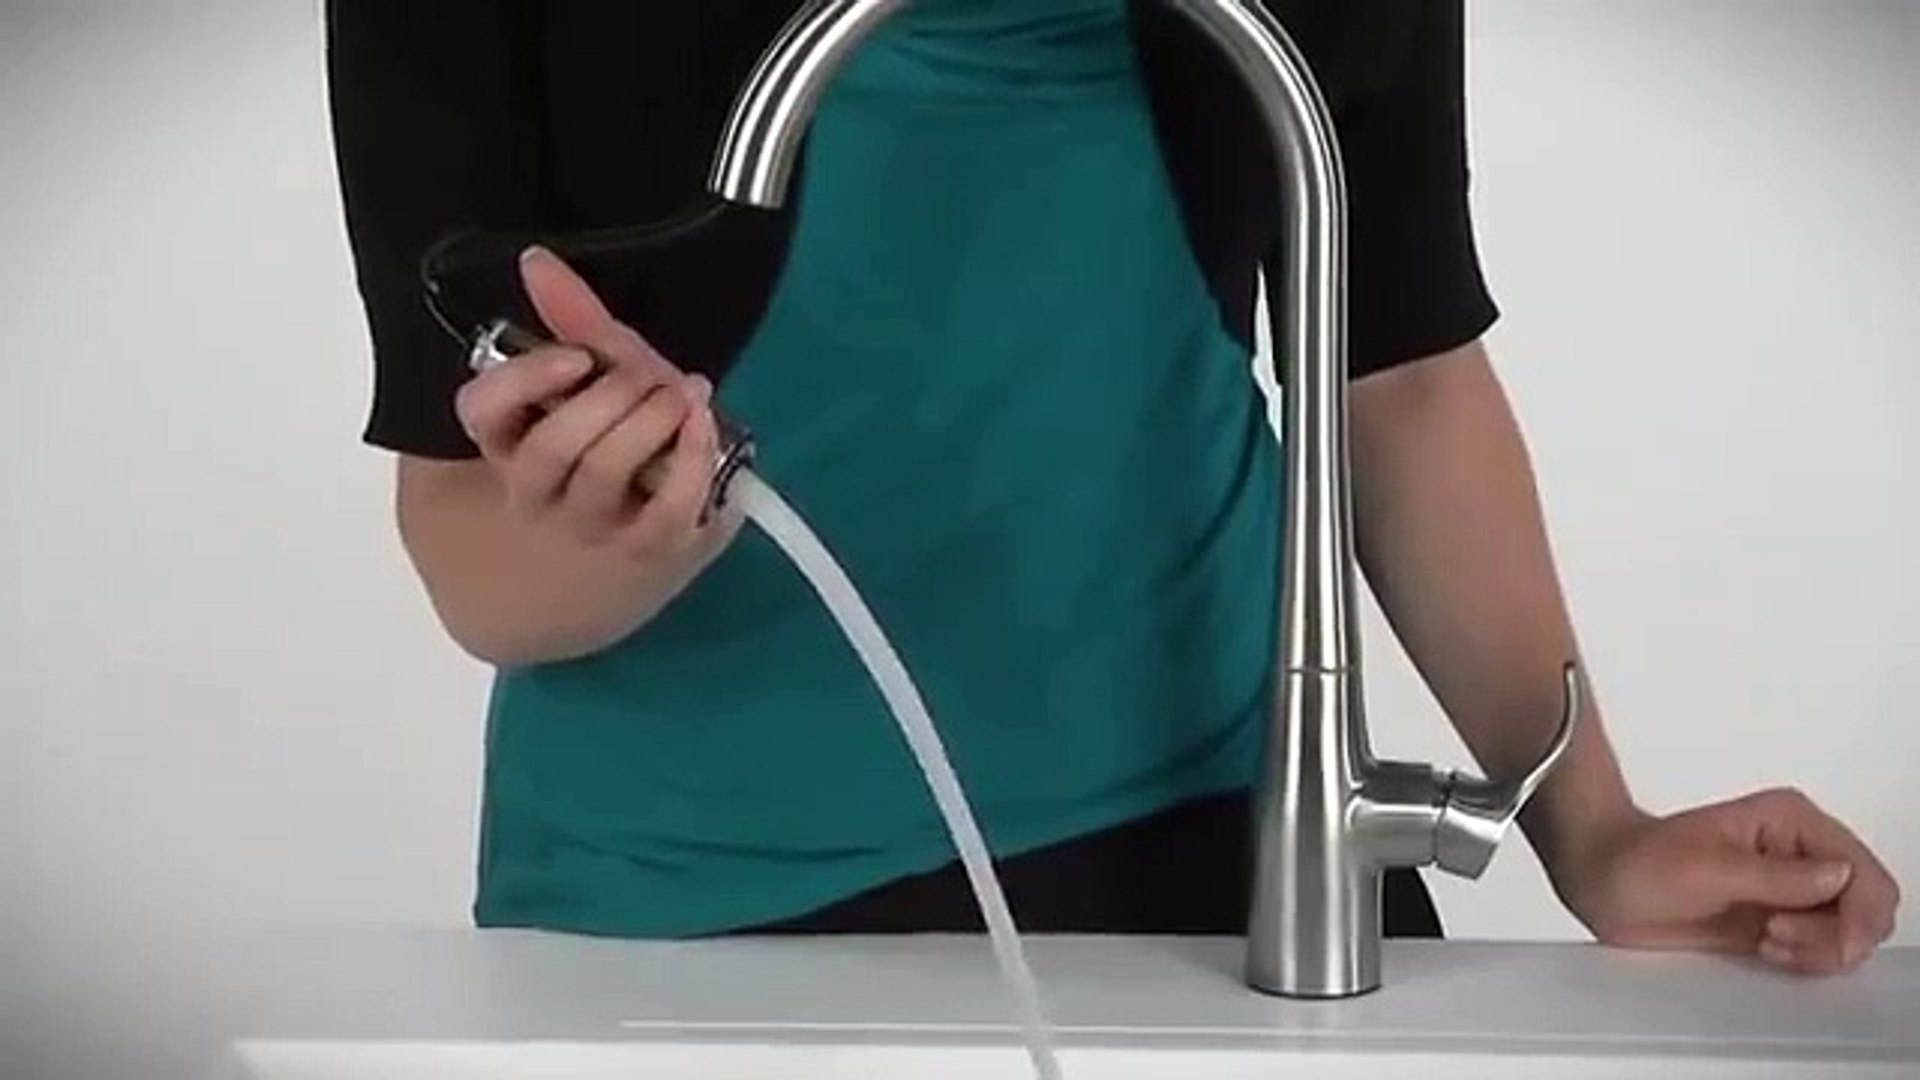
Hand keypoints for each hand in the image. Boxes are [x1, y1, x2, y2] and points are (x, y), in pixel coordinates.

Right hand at [455, 246, 722, 560]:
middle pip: (550, 448)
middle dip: (607, 397)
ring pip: (603, 474)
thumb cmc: (616, 443)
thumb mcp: (596, 378)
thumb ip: (572, 320)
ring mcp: (594, 528)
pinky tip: (702, 423)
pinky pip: (666, 511)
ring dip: (649, 420)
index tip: (575, 355)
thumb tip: (538, 260)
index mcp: (510, 444)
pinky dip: (690, 459)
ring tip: (681, 392)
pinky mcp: (652, 550)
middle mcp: (539, 494)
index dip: (521, 381)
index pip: (482, 413)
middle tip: (648, 373)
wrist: (654, 534)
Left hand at [1557, 787, 1900, 975]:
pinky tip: (1769, 951)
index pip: (1861, 870)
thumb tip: (1837, 877)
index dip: (1857, 913)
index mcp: (1791, 821)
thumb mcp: (1703, 869)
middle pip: (1869, 904)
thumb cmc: (1637, 860)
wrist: (1604, 881)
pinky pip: (1823, 947)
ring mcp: (1794, 887)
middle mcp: (1801, 851)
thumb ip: (1774, 877)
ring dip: (1822, 949)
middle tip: (1784, 941)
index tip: (1826, 939)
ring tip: (1769, 943)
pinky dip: (1808, 958)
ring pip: (1852, 930)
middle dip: (1841, 935)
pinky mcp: (1781, 917)